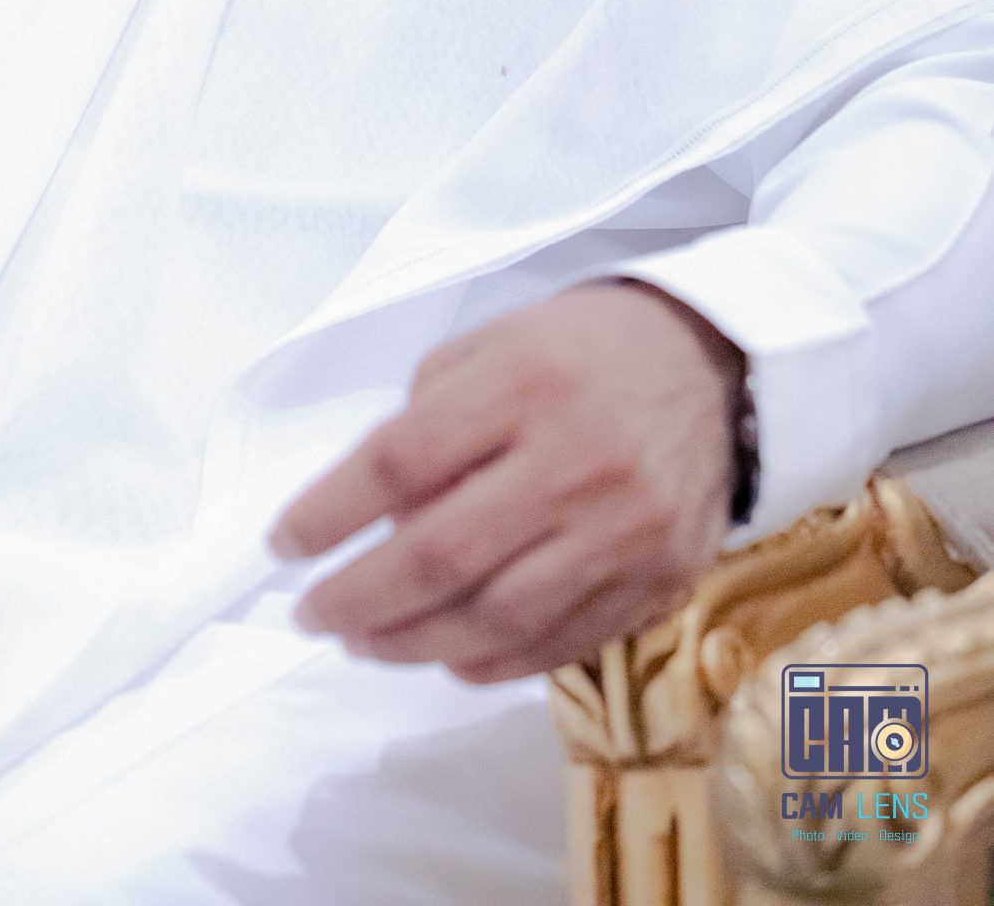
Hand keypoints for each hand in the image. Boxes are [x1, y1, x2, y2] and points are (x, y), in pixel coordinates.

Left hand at [268, 281, 743, 681]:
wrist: (720, 368)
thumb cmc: (585, 349)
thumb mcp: (495, 342)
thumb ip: (428, 417)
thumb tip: (370, 511)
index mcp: (525, 382)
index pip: (402, 462)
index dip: (329, 512)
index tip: (283, 544)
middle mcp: (578, 460)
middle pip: (443, 554)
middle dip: (359, 596)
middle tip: (310, 612)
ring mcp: (625, 532)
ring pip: (498, 617)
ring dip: (412, 643)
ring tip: (362, 640)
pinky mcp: (659, 582)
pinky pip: (558, 645)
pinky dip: (490, 662)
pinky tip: (443, 654)